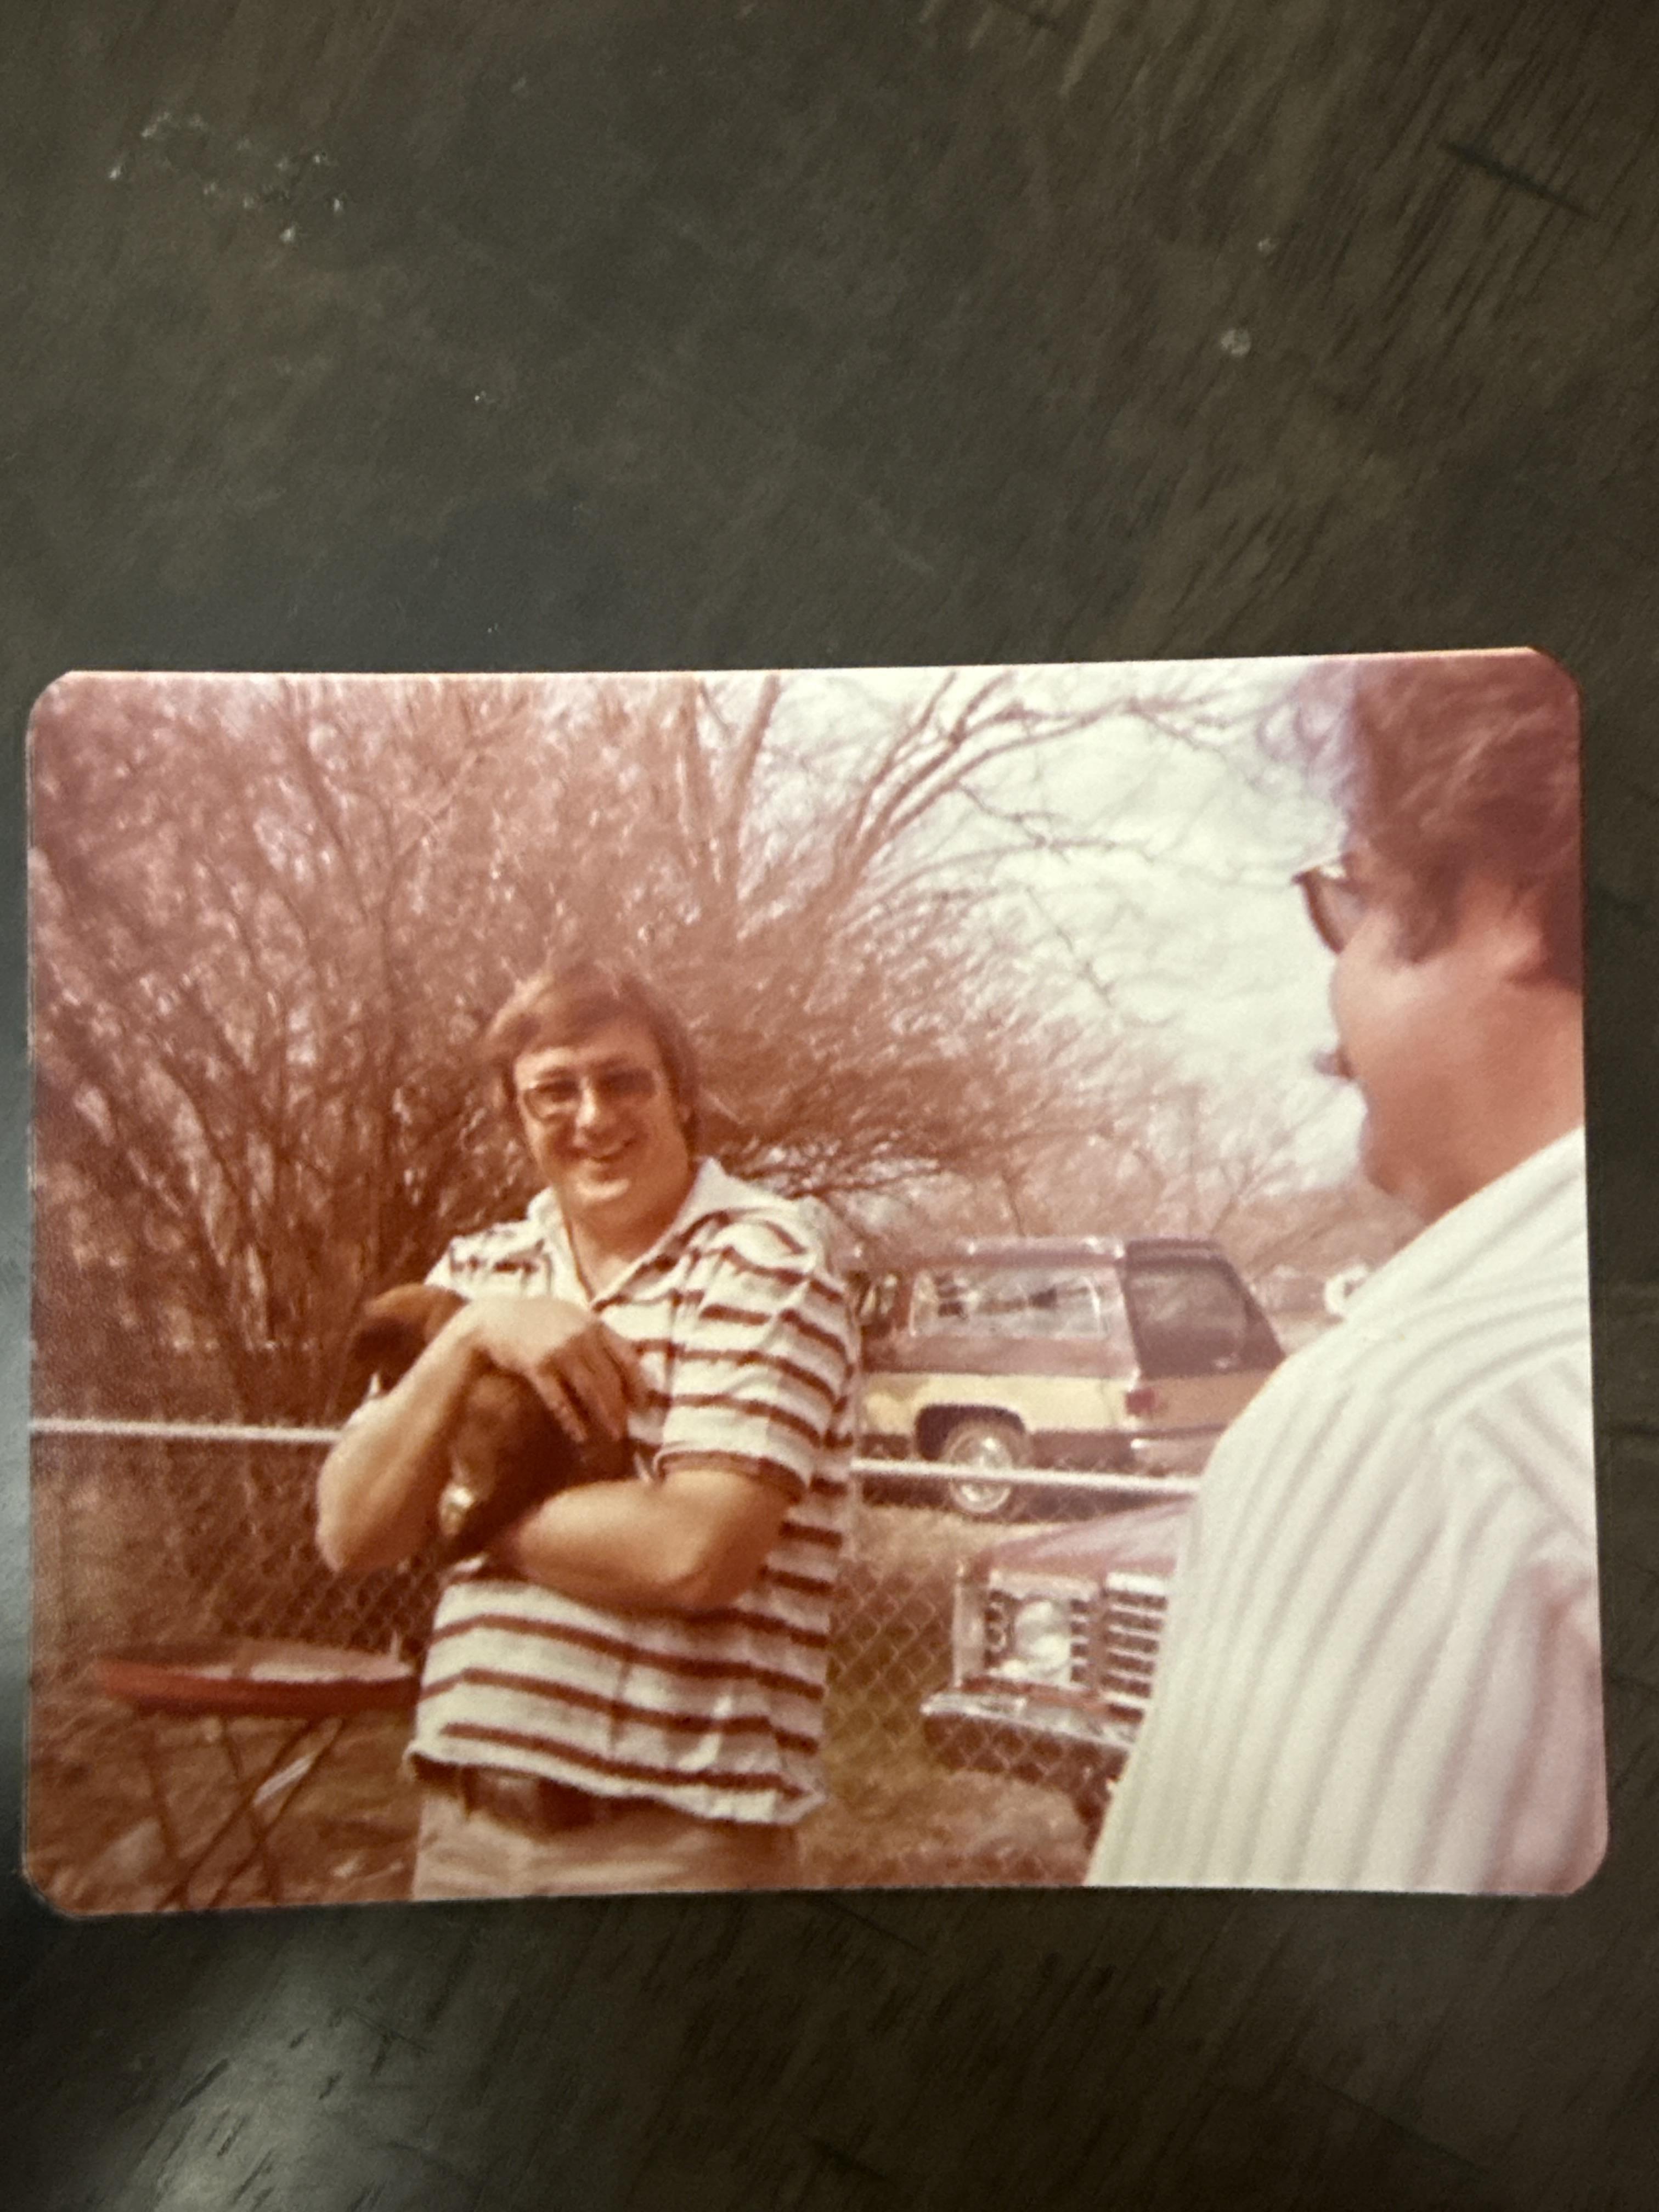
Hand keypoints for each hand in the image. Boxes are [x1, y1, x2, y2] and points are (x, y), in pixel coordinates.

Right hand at [453, 1296, 646, 1444]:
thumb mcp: (573, 1317)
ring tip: (614, 1435)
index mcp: (594, 1324)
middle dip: (622, 1407)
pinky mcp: (538, 1367)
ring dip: (604, 1416)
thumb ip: (597, 1335)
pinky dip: (572, 1419)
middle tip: (629, 1428)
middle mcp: (581, 1337)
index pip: (627, 1356)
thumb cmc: (538, 1319)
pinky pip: (560, 1399)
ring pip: (590, 1391)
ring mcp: (559, 1352)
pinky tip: (580, 1435)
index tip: (644, 1404)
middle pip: (610, 1378)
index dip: (639, 1383)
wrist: (496, 1319)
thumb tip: (627, 1359)